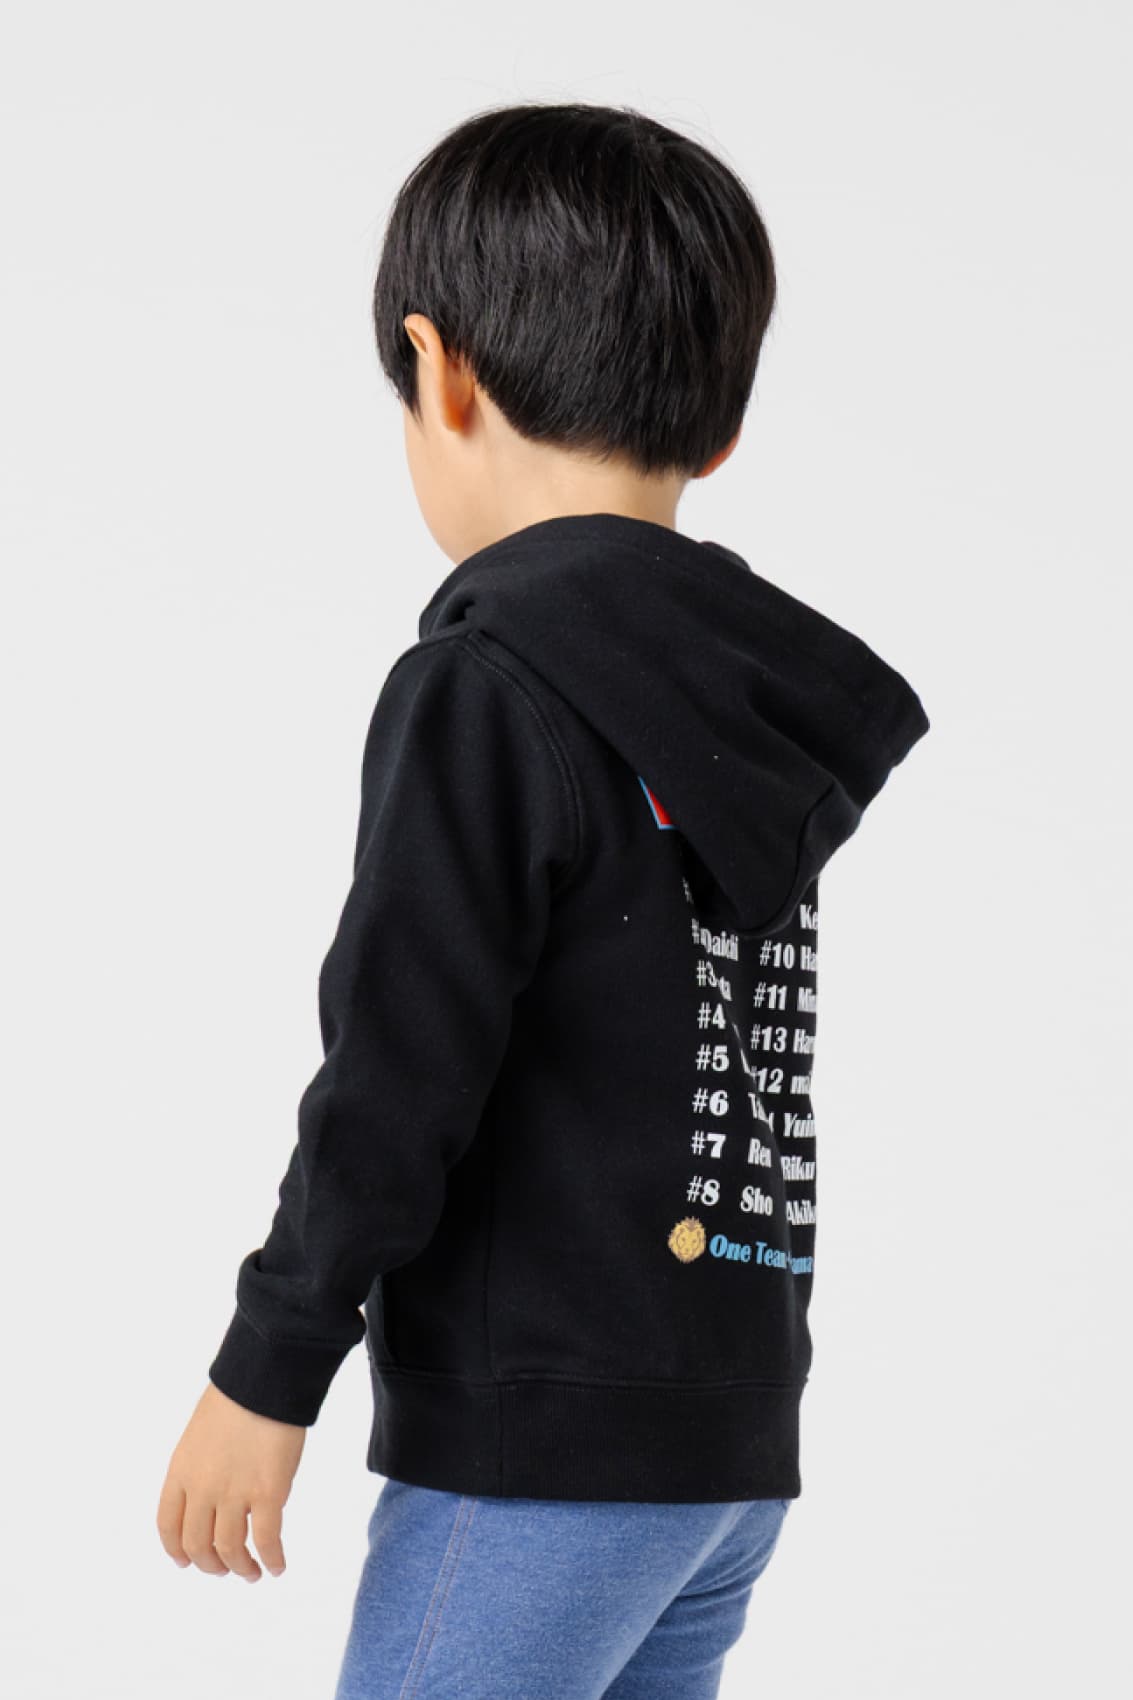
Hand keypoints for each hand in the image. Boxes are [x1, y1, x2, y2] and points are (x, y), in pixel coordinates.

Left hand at [156, 1381, 306, 1579]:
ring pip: (230, 1550)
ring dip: (241, 1568)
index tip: (187, 1562)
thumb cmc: (237, 1396)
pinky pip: (266, 1540)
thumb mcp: (200, 1434)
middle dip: (211, 1564)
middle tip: (226, 1569)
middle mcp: (202, 1489)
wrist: (264, 1378)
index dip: (177, 1549)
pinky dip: (271, 1560)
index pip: (168, 1526)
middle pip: (198, 1544)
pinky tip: (277, 1566)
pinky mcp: (267, 1493)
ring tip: (251, 1573)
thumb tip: (213, 1494)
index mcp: (181, 1471)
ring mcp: (234, 1493)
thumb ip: (200, 1466)